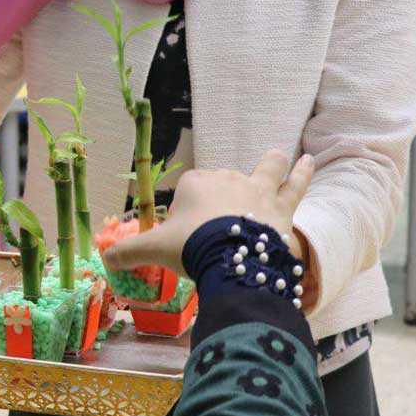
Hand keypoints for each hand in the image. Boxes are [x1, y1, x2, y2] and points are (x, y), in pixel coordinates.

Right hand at [102, 151, 314, 276]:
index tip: (189, 233)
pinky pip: (295, 183)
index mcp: (195, 183)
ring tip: (282, 156)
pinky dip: (302, 172)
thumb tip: (105, 258)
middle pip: (224, 184)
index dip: (189, 211)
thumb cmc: (191, 247)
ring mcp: (256, 189)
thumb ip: (128, 251)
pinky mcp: (281, 203)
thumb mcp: (153, 249)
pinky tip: (310, 160)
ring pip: (267, 169)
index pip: (191, 190)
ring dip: (273, 163)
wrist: (229, 260)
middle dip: (224, 198)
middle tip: (221, 227)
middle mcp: (227, 178)